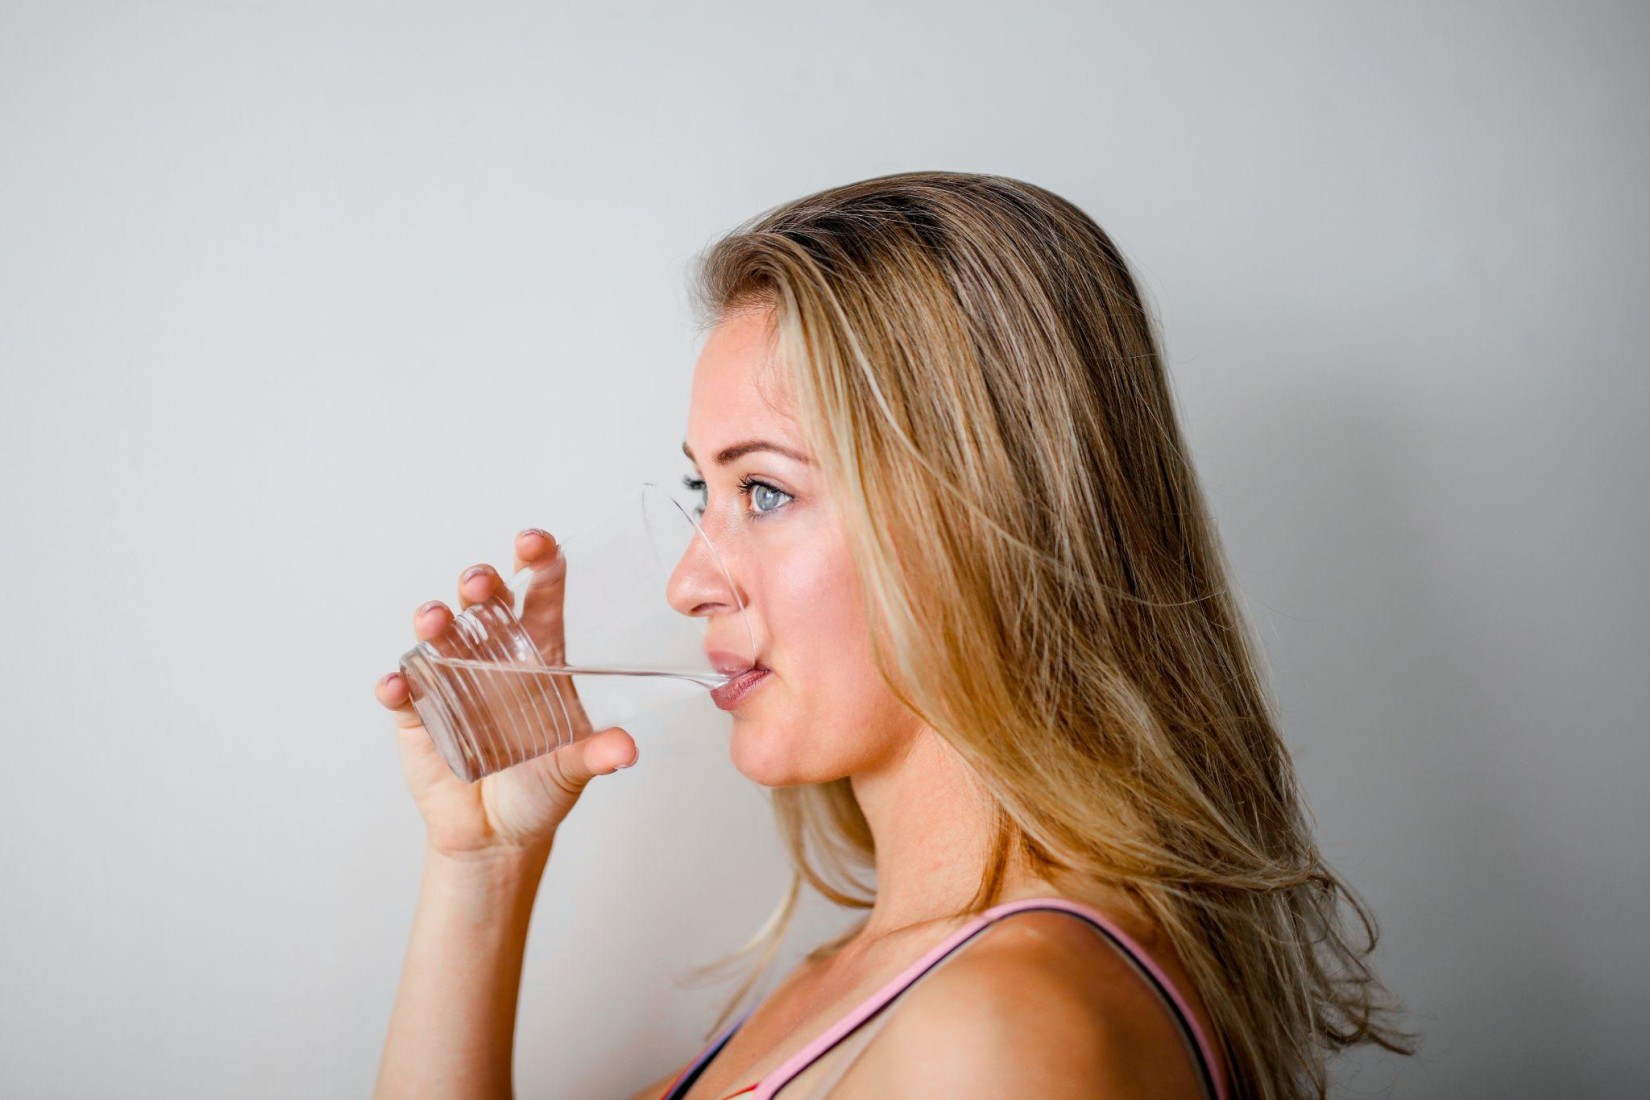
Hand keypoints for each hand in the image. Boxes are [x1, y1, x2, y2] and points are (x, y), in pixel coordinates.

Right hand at [374, 529, 638, 858]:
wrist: (498, 835)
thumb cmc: (541, 788)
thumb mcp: (573, 770)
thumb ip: (596, 755)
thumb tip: (625, 749)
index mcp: (538, 657)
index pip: (539, 597)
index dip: (538, 564)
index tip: (535, 543)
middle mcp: (493, 658)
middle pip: (484, 604)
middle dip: (480, 584)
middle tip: (480, 584)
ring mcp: (450, 681)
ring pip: (438, 636)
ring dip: (434, 622)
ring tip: (435, 622)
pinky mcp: (417, 715)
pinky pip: (402, 692)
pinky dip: (397, 686)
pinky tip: (397, 686)